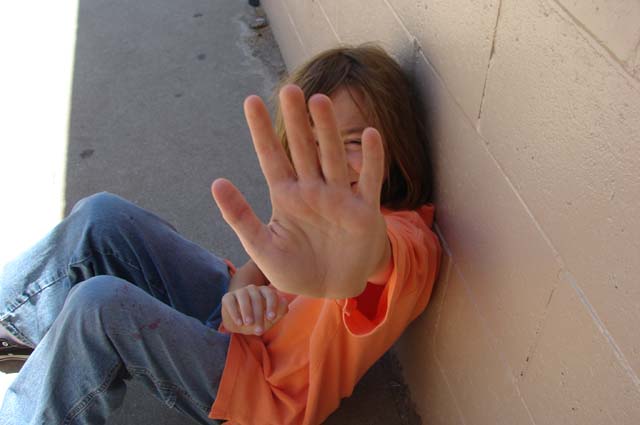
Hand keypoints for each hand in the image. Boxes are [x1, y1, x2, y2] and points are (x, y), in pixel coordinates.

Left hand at [212, 84, 387, 297]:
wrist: (333, 289)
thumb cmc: (295, 269)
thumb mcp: (262, 248)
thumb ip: (240, 217)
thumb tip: (216, 182)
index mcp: (286, 197)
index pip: (271, 157)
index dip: (262, 130)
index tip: (250, 101)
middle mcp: (312, 190)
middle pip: (303, 149)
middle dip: (296, 121)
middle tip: (290, 88)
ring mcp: (340, 198)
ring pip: (333, 158)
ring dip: (329, 131)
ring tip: (319, 102)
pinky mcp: (365, 211)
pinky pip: (370, 181)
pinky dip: (371, 159)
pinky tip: (370, 135)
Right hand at [220, 285, 289, 334]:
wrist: (240, 323)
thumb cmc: (259, 319)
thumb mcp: (270, 318)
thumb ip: (280, 311)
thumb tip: (285, 302)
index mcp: (265, 291)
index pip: (270, 294)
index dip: (271, 305)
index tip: (271, 317)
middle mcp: (253, 289)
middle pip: (257, 298)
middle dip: (259, 314)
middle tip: (260, 330)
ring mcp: (240, 292)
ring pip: (244, 296)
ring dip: (247, 311)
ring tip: (249, 323)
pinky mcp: (228, 297)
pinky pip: (231, 302)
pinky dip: (235, 312)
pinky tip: (239, 323)